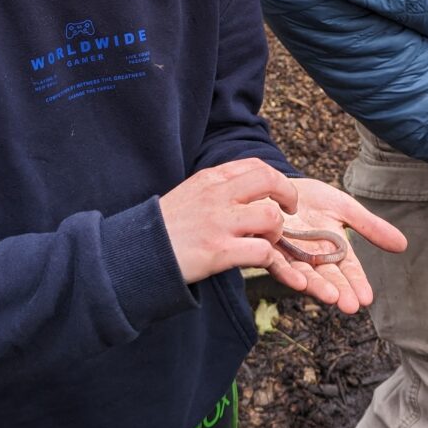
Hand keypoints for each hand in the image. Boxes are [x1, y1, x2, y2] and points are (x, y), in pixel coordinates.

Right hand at [159, 158, 308, 290]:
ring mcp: (218, 223)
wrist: (139, 252)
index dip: (275, 180)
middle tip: (288, 212)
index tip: (279, 196)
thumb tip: (244, 189)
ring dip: (276, 233)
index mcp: (210, 179)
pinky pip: (262, 251)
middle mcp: (216, 195)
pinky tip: (257, 261)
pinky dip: (268, 259)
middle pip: (269, 180)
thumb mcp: (190, 194)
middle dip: (288, 196)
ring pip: (271, 217)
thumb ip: (217, 188)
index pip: (255, 165)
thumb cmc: (166, 226)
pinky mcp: (219, 251)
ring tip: (267, 242)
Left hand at [267, 178, 407, 313]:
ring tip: (330, 297)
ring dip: (317, 287)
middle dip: (339, 291)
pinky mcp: (269, 246)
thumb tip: (403, 245)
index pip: (348, 270)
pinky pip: (277, 262)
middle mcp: (312, 258)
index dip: (357, 284)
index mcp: (332, 251)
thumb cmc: (311, 198)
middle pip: (328, 277)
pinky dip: (288, 272)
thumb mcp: (344, 208)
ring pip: (305, 274)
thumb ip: (369, 226)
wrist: (277, 184)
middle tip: (350, 306)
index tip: (367, 298)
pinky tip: (299, 281)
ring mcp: (290, 254)